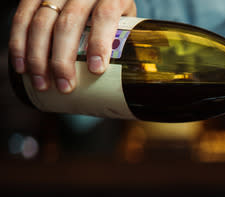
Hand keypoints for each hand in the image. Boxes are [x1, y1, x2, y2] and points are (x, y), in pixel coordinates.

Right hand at [9, 0, 136, 92]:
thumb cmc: (114, 9)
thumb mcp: (127, 19)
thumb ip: (125, 41)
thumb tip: (132, 82)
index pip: (105, 15)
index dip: (99, 42)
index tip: (96, 69)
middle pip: (69, 23)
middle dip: (63, 59)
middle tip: (65, 86)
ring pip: (41, 21)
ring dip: (37, 56)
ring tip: (41, 83)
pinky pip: (22, 15)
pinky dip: (19, 42)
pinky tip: (21, 65)